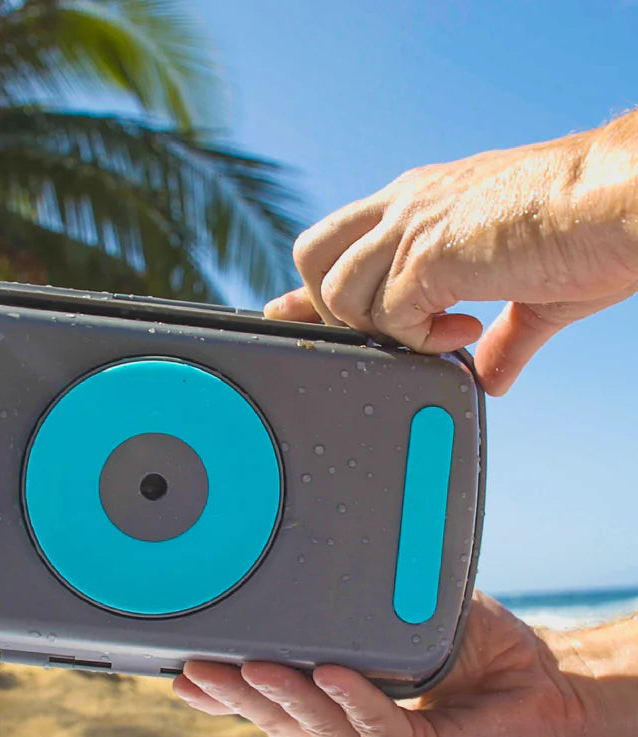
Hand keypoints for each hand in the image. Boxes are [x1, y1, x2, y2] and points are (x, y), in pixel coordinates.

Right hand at [173, 593, 608, 736]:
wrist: (548, 682)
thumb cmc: (480, 651)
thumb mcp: (403, 616)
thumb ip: (362, 603)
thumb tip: (317, 557)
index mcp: (341, 708)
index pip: (272, 702)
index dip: (225, 693)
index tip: (180, 672)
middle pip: (281, 722)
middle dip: (233, 697)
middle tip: (193, 669)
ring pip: (319, 732)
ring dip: (281, 699)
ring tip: (248, 668)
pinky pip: (379, 732)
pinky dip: (354, 701)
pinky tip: (329, 675)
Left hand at [266, 112, 637, 394]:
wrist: (623, 201)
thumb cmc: (587, 232)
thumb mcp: (532, 290)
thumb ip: (502, 336)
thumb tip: (493, 375)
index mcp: (418, 203)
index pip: (336, 241)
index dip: (309, 286)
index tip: (289, 312)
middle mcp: (405, 207)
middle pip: (312, 255)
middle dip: (330, 304)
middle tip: (387, 328)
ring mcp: (413, 228)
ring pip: (341, 292)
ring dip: (382, 327)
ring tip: (443, 330)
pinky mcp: (430, 256)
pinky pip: (388, 317)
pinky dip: (417, 339)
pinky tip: (465, 329)